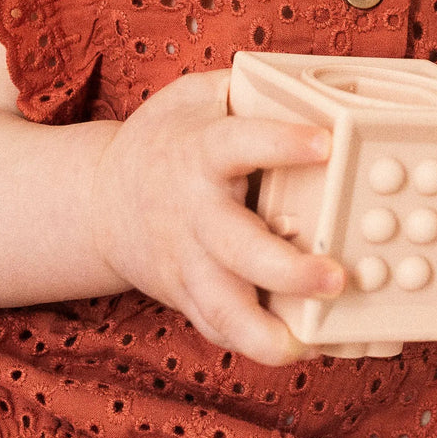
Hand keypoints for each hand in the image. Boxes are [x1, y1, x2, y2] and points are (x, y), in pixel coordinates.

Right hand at [90, 71, 344, 365]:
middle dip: (284, 267)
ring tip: (305, 344)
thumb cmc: (170, 142)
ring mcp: (187, 263)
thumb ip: (249, 91)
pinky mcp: (187, 296)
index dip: (279, 143)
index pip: (238, 144)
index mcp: (198, 153)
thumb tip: (318, 86)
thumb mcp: (197, 97)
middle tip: (335, 277)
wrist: (101, 200)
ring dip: (262, 330)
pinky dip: (254, 345)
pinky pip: (218, 328)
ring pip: (220, 306)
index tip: (326, 143)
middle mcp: (193, 214)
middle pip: (234, 246)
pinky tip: (300, 351)